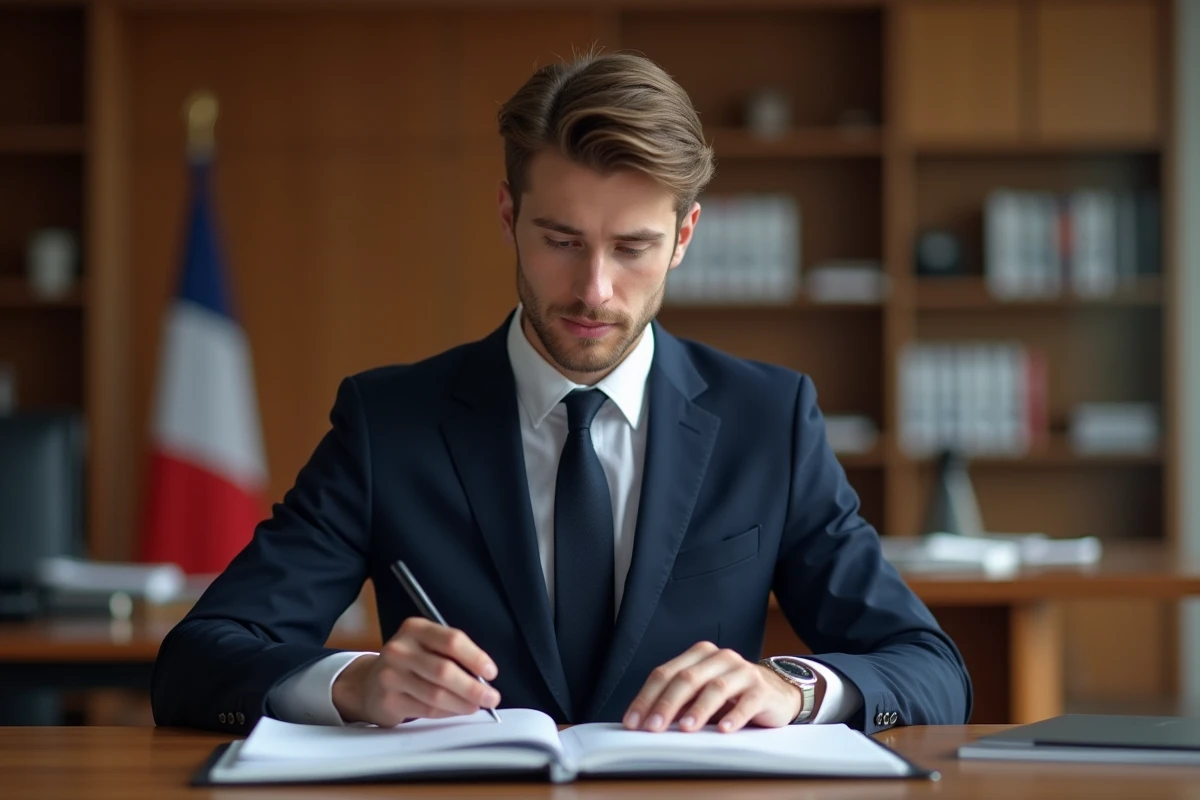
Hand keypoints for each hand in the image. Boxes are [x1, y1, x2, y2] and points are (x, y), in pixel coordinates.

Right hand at [332, 617, 499, 725]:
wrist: (369, 684)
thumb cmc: (408, 663)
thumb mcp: (426, 645)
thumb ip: (452, 655)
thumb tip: (484, 676)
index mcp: (415, 629)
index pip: (451, 640)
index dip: (475, 657)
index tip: (491, 671)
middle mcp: (400, 649)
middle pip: (444, 670)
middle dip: (473, 687)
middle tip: (491, 697)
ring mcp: (391, 675)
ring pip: (436, 693)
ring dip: (463, 703)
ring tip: (477, 706)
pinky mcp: (389, 700)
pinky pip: (427, 709)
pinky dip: (448, 712)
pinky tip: (457, 710)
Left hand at [623, 641, 821, 732]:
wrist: (776, 693)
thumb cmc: (731, 695)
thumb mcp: (701, 694)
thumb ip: (678, 702)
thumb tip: (646, 722)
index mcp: (698, 655)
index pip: (665, 673)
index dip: (646, 698)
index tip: (633, 722)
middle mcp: (719, 658)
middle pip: (687, 679)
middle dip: (667, 704)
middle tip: (653, 727)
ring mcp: (742, 671)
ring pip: (715, 688)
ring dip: (698, 710)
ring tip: (685, 729)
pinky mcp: (762, 689)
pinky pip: (746, 702)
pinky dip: (733, 717)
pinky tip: (723, 730)